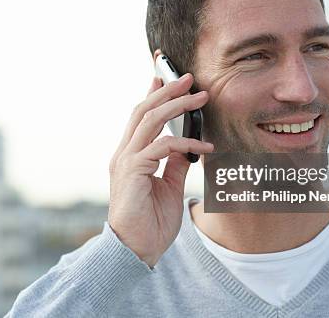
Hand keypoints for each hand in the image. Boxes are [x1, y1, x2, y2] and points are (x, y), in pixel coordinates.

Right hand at [108, 73, 212, 266]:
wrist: (136, 251)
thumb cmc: (151, 223)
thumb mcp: (170, 187)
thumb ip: (175, 164)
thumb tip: (188, 146)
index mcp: (130, 156)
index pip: (141, 117)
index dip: (152, 94)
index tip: (164, 76)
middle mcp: (124, 154)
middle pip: (144, 111)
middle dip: (166, 90)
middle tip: (188, 78)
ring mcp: (125, 161)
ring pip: (149, 120)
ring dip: (176, 105)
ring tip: (199, 96)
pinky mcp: (132, 171)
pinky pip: (162, 147)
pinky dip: (185, 143)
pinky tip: (204, 147)